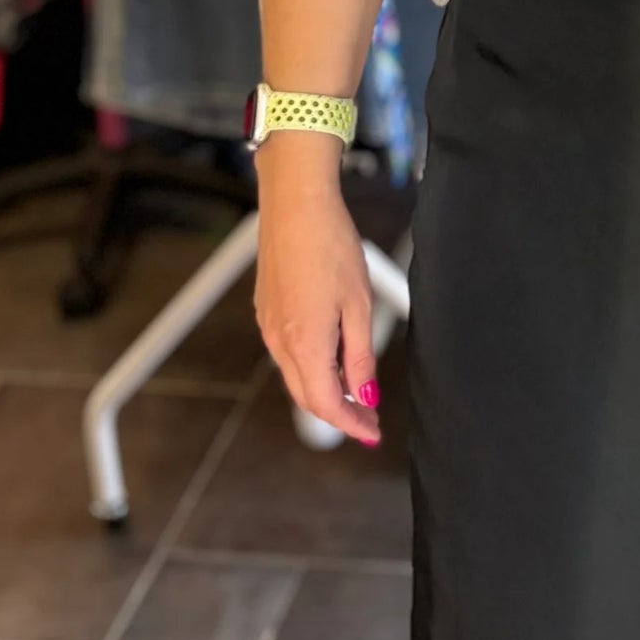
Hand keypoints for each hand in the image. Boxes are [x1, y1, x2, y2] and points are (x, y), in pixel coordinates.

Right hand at [255, 139, 380, 445]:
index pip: (326, 404)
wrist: (295, 206)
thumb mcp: (358, 304)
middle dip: (339, 414)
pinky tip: (334, 360)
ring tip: (358, 391)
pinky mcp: (266, 311)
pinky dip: (312, 368)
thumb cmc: (331, 247)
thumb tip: (366, 395)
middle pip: (307, 397)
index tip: (373, 434)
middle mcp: (279, 341)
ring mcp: (268, 326)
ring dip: (325, 391)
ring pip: (296, 377)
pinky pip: (288, 354)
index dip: (351, 424)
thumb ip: (360, 356)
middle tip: (370, 419)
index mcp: (304, 344)